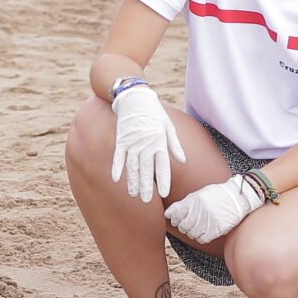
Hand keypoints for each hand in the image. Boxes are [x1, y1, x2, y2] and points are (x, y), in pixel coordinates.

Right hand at [108, 82, 185, 202]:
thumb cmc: (154, 112)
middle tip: (145, 201)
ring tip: (133, 195)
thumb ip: (174, 145)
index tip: (164, 194)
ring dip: (132, 181)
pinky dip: (116, 167)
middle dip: (146, 187)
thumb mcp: (168, 126)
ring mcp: (132, 142)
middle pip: (146, 170)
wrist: (135, 96)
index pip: (162, 166)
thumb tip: (183, 161)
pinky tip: (115, 179)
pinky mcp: (121, 138)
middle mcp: (146, 145)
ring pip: (132, 166)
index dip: (164, 181)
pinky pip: (118, 156)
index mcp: (159, 142)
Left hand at [163, 173, 265, 245]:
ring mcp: (209, 220)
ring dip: (192, 233)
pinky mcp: (217, 229)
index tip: (178, 220)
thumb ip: (184, 203)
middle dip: (183, 227)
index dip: (175, 219)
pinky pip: (202, 239)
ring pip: (192, 233)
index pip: (176, 214)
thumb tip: (168, 213)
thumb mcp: (200, 194)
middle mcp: (200, 210)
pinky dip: (201, 237)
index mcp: (195, 200)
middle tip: (188, 225)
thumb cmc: (219, 195)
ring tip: (198, 228)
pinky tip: (204, 233)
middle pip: (183, 225)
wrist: (240, 196)